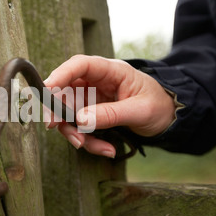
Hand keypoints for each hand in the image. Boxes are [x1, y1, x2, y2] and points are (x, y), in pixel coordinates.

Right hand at [43, 55, 175, 158]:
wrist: (169, 117)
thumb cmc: (159, 105)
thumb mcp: (140, 110)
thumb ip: (111, 114)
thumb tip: (81, 120)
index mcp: (111, 71)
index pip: (80, 65)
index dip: (60, 74)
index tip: (46, 90)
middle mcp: (97, 83)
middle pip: (66, 91)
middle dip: (59, 111)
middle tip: (54, 126)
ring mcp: (92, 99)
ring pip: (69, 114)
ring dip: (76, 133)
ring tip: (94, 147)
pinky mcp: (92, 115)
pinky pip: (80, 128)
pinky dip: (89, 142)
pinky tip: (108, 150)